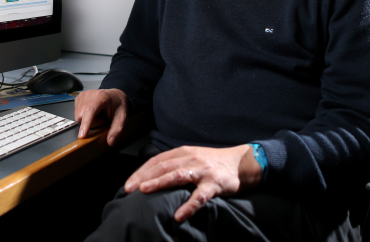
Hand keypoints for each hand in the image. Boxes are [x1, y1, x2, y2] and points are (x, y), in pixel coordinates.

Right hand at [74, 88, 127, 145]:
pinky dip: (84, 116)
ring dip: (87, 120)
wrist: (115, 95)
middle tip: (103, 118)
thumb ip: (117, 130)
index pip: (90, 111)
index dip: (86, 124)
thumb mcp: (122, 117)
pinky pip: (77, 114)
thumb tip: (110, 142)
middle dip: (92, 123)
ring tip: (98, 114)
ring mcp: (82, 96)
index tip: (82, 135)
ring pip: (78, 117)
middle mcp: (89, 94)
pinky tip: (92, 112)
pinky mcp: (78, 98)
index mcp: (101, 97)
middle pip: (83, 117)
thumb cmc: (118, 104)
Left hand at [124, 145, 262, 222]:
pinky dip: (189, 206)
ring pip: (178, 176)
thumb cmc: (212, 163)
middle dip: (144, 177)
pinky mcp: (214, 184)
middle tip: (129, 188)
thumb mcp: (192, 158)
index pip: (157, 161)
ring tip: (145, 191)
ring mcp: (203, 171)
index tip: (129, 183)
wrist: (241, 163)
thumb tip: (151, 176)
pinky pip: (200, 196)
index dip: (141, 171)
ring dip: (160, 183)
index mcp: (183, 152)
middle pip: (163, 167)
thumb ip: (175, 164)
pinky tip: (179, 216)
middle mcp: (191, 159)